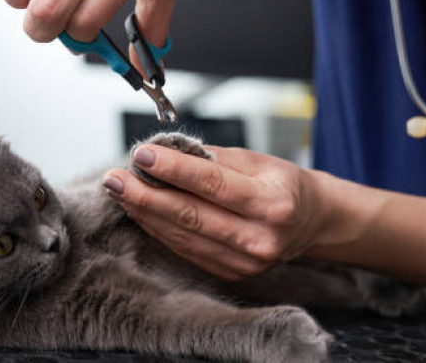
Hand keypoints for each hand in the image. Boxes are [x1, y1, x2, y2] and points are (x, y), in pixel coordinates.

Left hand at [103, 146, 331, 279]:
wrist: (311, 221)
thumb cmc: (282, 184)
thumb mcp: (257, 161)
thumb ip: (212, 158)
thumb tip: (164, 151)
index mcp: (273, 203)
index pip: (213, 184)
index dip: (173, 169)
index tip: (142, 155)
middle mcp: (260, 238)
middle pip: (191, 215)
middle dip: (145, 195)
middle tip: (114, 178)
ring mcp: (246, 262)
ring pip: (183, 236)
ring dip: (146, 213)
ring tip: (120, 191)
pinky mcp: (231, 274)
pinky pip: (186, 250)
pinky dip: (160, 230)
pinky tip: (142, 212)